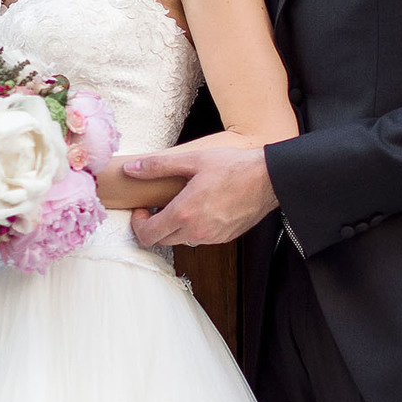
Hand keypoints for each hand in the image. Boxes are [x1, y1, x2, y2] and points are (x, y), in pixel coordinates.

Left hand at [125, 142, 277, 247]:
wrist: (269, 179)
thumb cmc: (234, 166)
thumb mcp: (193, 160)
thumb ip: (159, 166)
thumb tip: (131, 168)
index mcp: (184, 213)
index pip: (147, 235)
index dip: (138, 224)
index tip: (143, 209)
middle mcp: (196, 232)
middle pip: (161, 241)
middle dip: (154, 226)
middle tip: (158, 207)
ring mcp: (211, 238)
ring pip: (181, 241)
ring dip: (174, 228)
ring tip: (181, 205)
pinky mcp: (224, 238)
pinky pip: (200, 239)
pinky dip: (193, 228)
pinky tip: (201, 208)